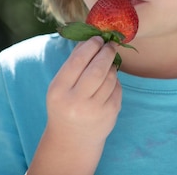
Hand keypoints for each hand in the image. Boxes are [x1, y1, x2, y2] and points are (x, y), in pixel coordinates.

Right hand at [28, 36, 120, 174]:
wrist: (72, 139)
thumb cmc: (65, 104)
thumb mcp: (61, 85)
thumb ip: (74, 62)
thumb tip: (90, 37)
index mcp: (59, 91)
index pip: (77, 62)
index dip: (90, 46)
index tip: (98, 38)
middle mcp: (75, 102)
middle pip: (97, 70)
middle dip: (106, 53)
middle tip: (110, 44)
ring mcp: (94, 110)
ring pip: (110, 78)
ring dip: (112, 66)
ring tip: (108, 62)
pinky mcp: (110, 114)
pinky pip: (117, 88)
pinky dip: (115, 80)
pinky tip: (109, 81)